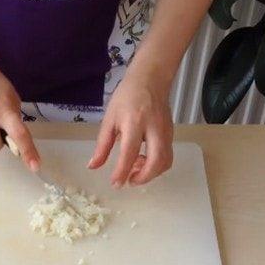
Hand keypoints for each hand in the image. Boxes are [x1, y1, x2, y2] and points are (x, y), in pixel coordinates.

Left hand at [88, 67, 173, 186]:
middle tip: (129, 181)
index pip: (129, 152)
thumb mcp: (109, 120)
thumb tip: (93, 166)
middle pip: (156, 161)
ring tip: (135, 170)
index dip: (122, 171)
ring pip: (165, 161)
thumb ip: (102, 145)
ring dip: (151, 173)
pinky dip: (156, 165)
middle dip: (144, 177)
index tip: (115, 184)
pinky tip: (143, 160)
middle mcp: (154, 128)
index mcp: (134, 122)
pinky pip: (167, 156)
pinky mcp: (171, 134)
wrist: (150, 80)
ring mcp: (166, 132)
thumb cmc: (126, 98)